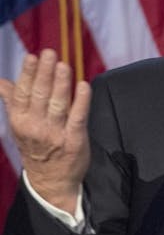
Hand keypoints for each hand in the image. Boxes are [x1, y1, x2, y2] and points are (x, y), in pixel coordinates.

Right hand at [0, 49, 90, 213]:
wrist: (51, 179)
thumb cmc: (37, 146)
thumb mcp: (19, 125)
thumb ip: (12, 101)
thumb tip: (1, 82)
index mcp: (20, 120)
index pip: (22, 92)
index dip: (27, 74)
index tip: (31, 56)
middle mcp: (35, 126)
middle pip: (39, 95)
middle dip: (44, 73)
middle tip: (49, 54)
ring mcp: (55, 134)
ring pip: (58, 104)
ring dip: (61, 83)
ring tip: (64, 66)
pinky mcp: (74, 140)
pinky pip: (78, 117)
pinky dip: (81, 101)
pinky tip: (84, 86)